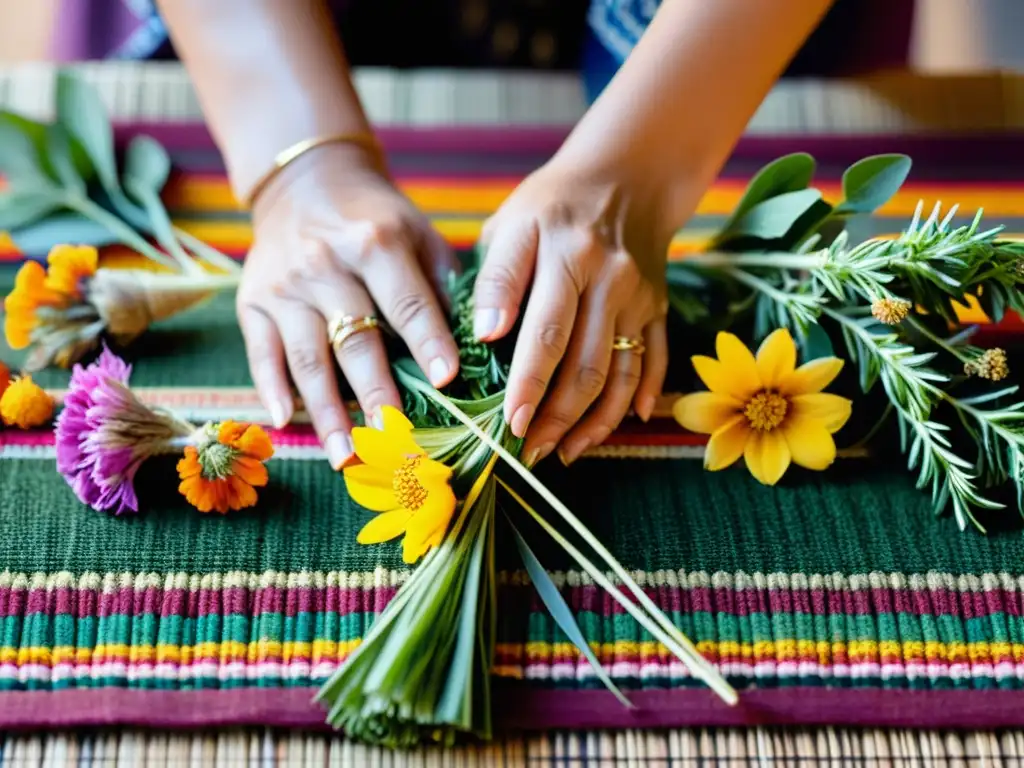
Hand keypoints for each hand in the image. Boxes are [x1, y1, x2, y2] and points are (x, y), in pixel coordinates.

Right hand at [237, 143, 459, 467]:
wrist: (304, 182)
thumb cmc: (377, 219)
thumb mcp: (418, 234)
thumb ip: (442, 285)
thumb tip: (474, 347)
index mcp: (375, 242)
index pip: (407, 303)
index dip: (428, 343)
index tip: (447, 383)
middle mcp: (325, 264)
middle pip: (356, 340)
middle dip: (377, 394)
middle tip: (397, 442)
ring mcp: (284, 287)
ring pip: (308, 358)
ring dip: (328, 413)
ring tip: (346, 457)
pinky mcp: (252, 303)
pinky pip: (261, 354)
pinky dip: (272, 390)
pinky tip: (285, 423)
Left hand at [474, 157, 674, 466]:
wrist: (627, 177)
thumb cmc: (550, 206)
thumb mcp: (509, 225)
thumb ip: (494, 279)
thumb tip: (484, 334)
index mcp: (565, 254)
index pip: (545, 332)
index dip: (528, 383)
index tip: (509, 423)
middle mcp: (609, 277)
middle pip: (585, 364)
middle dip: (556, 416)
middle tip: (529, 451)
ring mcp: (639, 297)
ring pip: (619, 374)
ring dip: (593, 422)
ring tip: (564, 452)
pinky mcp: (658, 308)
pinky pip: (653, 363)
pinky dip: (639, 399)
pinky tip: (622, 426)